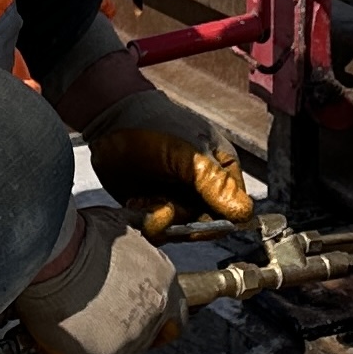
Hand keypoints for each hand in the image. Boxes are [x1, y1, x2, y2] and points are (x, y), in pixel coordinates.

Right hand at [16, 206, 182, 353]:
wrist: (53, 253)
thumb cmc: (81, 236)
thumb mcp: (122, 223)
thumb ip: (143, 228)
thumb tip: (160, 215)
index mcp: (164, 284)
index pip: (176, 318)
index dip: (160, 322)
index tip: (143, 320)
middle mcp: (152, 315)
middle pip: (144, 339)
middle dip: (123, 331)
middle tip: (95, 315)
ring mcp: (126, 340)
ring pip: (114, 352)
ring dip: (96, 340)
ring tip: (72, 315)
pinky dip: (68, 351)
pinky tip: (55, 330)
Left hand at [82, 85, 254, 230]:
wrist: (109, 122)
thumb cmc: (154, 128)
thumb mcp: (188, 156)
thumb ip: (215, 185)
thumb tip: (243, 214)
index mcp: (222, 169)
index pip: (234, 211)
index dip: (215, 221)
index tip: (192, 215)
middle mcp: (204, 187)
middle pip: (206, 226)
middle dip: (181, 221)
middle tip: (160, 205)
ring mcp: (179, 198)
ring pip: (180, 231)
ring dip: (160, 221)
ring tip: (143, 200)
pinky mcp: (155, 207)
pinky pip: (159, 229)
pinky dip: (146, 220)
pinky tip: (135, 202)